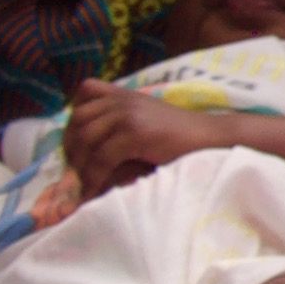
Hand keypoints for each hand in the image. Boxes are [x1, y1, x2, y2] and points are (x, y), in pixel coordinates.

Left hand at [61, 80, 208, 199]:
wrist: (212, 139)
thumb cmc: (182, 138)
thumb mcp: (148, 120)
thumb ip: (122, 123)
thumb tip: (89, 149)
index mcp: (126, 94)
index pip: (85, 92)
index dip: (75, 118)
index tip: (78, 144)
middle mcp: (124, 100)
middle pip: (79, 119)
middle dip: (72, 147)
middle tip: (76, 172)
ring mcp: (129, 114)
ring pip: (86, 139)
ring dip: (79, 166)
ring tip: (83, 185)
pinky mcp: (136, 133)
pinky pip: (101, 158)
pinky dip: (93, 178)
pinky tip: (95, 191)